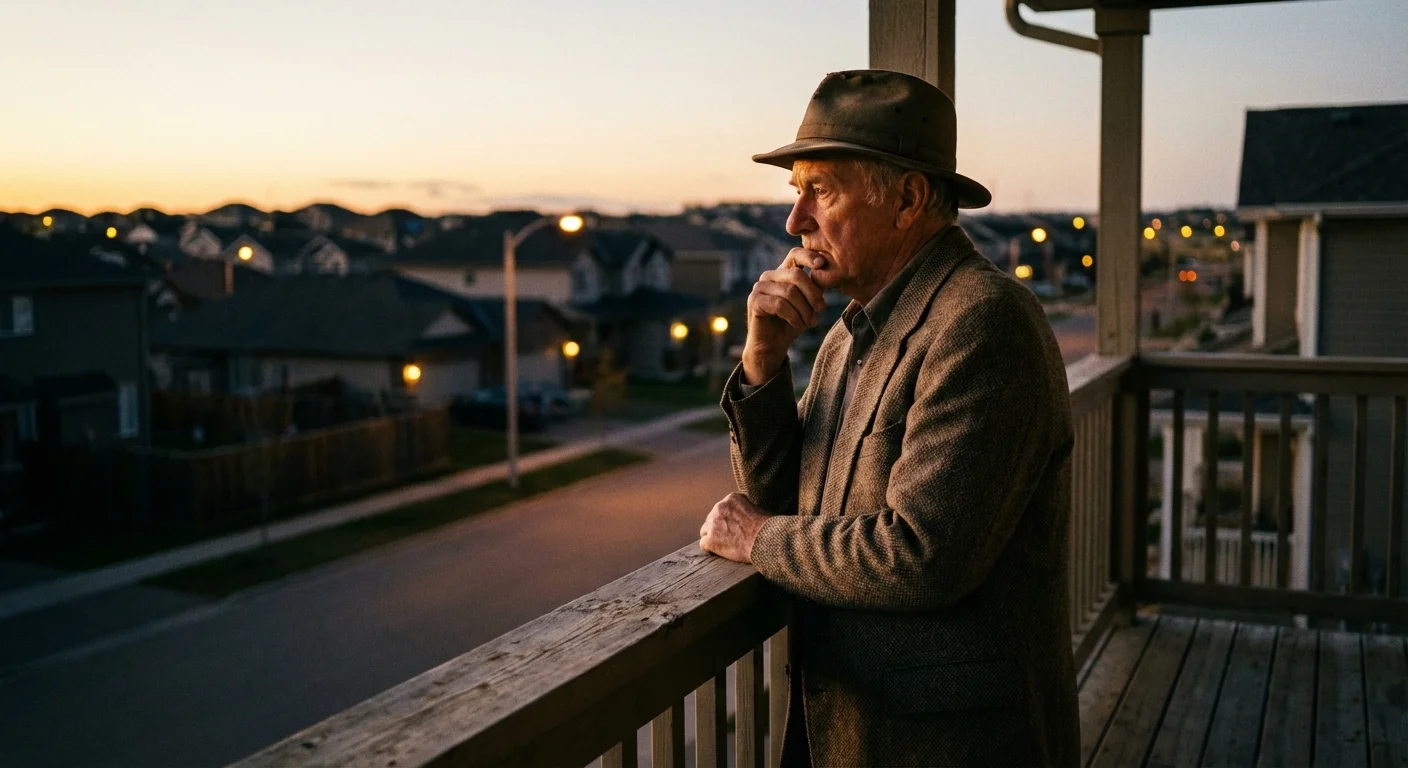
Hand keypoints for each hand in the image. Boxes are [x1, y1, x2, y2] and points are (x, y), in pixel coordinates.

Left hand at [699, 492, 770, 563]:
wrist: (765, 539)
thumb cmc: (769, 527)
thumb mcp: (759, 509)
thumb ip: (748, 509)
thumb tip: (751, 516)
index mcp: (732, 498)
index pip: (723, 508)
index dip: (728, 520)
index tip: (735, 528)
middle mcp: (719, 507)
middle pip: (712, 518)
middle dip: (718, 528)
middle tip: (729, 539)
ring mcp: (713, 523)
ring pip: (705, 531)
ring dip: (713, 538)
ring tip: (723, 547)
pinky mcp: (710, 539)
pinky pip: (703, 544)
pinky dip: (710, 549)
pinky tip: (717, 553)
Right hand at [742, 248, 825, 384]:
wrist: (773, 346)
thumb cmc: (792, 322)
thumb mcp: (809, 303)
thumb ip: (816, 286)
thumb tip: (830, 271)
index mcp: (783, 272)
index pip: (795, 255)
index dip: (809, 256)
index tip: (822, 264)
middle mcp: (769, 276)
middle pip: (796, 275)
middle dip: (813, 294)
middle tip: (821, 310)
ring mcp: (759, 287)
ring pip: (790, 291)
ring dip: (804, 309)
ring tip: (811, 322)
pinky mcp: (754, 301)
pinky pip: (779, 304)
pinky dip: (793, 316)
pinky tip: (798, 324)